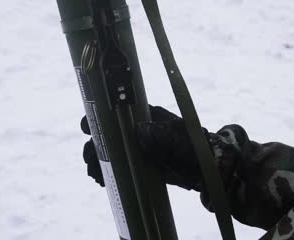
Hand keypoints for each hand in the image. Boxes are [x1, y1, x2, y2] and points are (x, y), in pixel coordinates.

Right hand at [80, 106, 247, 194]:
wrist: (205, 169)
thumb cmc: (194, 146)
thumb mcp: (179, 138)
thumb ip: (162, 135)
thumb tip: (140, 131)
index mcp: (144, 116)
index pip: (115, 111)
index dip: (98, 117)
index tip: (88, 127)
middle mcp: (135, 131)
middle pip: (106, 134)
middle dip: (93, 144)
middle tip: (90, 157)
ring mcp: (135, 149)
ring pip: (108, 152)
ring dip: (96, 160)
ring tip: (95, 174)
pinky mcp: (136, 165)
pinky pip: (116, 167)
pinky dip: (106, 172)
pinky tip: (102, 181)